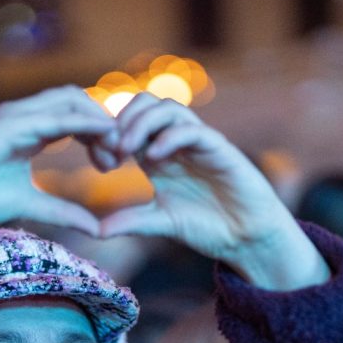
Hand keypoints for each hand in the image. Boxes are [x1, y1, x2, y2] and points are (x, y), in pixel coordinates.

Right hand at [0, 86, 115, 234]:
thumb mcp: (30, 205)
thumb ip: (63, 212)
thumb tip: (96, 229)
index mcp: (29, 131)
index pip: (74, 118)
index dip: (98, 135)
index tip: (112, 163)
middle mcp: (24, 116)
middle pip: (77, 101)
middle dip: (102, 124)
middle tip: (119, 156)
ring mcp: (16, 115)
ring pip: (70, 100)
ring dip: (97, 120)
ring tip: (114, 148)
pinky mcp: (11, 121)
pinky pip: (55, 114)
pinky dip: (82, 120)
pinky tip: (101, 135)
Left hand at [98, 93, 327, 290]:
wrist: (246, 237)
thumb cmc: (208, 227)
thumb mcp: (161, 222)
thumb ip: (132, 221)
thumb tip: (96, 231)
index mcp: (158, 155)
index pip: (130, 124)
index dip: (110, 136)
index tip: (99, 161)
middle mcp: (176, 142)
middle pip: (146, 104)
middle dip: (123, 120)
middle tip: (111, 149)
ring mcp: (198, 142)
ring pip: (168, 108)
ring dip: (142, 122)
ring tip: (127, 149)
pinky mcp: (218, 148)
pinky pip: (192, 130)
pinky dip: (170, 137)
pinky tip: (154, 158)